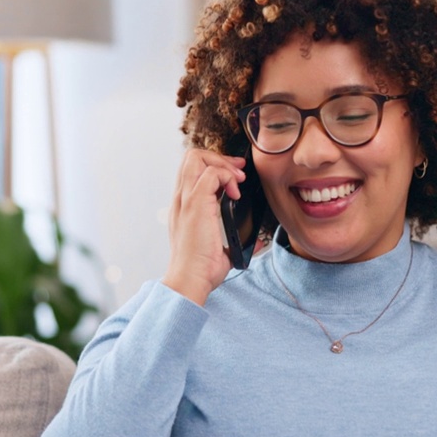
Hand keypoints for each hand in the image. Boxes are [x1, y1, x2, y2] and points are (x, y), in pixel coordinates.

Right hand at [161, 148, 246, 305]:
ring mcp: (186, 199)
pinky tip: (236, 195)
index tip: (236, 176)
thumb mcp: (220, 249)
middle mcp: (182, 199)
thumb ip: (234, 240)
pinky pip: (211, 173)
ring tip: (238, 181)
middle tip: (239, 173)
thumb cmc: (201, 269)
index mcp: (184, 206)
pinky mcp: (196, 202)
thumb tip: (255, 241)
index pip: (193, 170)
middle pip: (192, 157)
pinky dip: (227, 177)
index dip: (215, 166)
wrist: (190, 279)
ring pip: (197, 158)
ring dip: (223, 165)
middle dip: (220, 158)